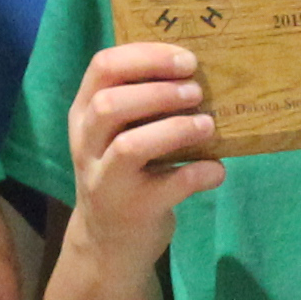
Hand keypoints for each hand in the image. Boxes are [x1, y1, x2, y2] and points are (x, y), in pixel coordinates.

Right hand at [59, 43, 222, 271]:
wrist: (108, 243)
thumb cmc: (122, 172)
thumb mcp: (114, 134)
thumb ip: (139, 103)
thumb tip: (198, 71)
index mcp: (84, 115)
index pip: (102, 68)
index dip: (145, 56)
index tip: (185, 59)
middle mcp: (87, 146)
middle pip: (110, 104)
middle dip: (159, 92)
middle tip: (196, 91)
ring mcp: (106, 181)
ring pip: (130, 146)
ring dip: (175, 129)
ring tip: (206, 124)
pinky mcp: (134, 211)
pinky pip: (170, 186)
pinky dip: (199, 173)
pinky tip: (216, 169)